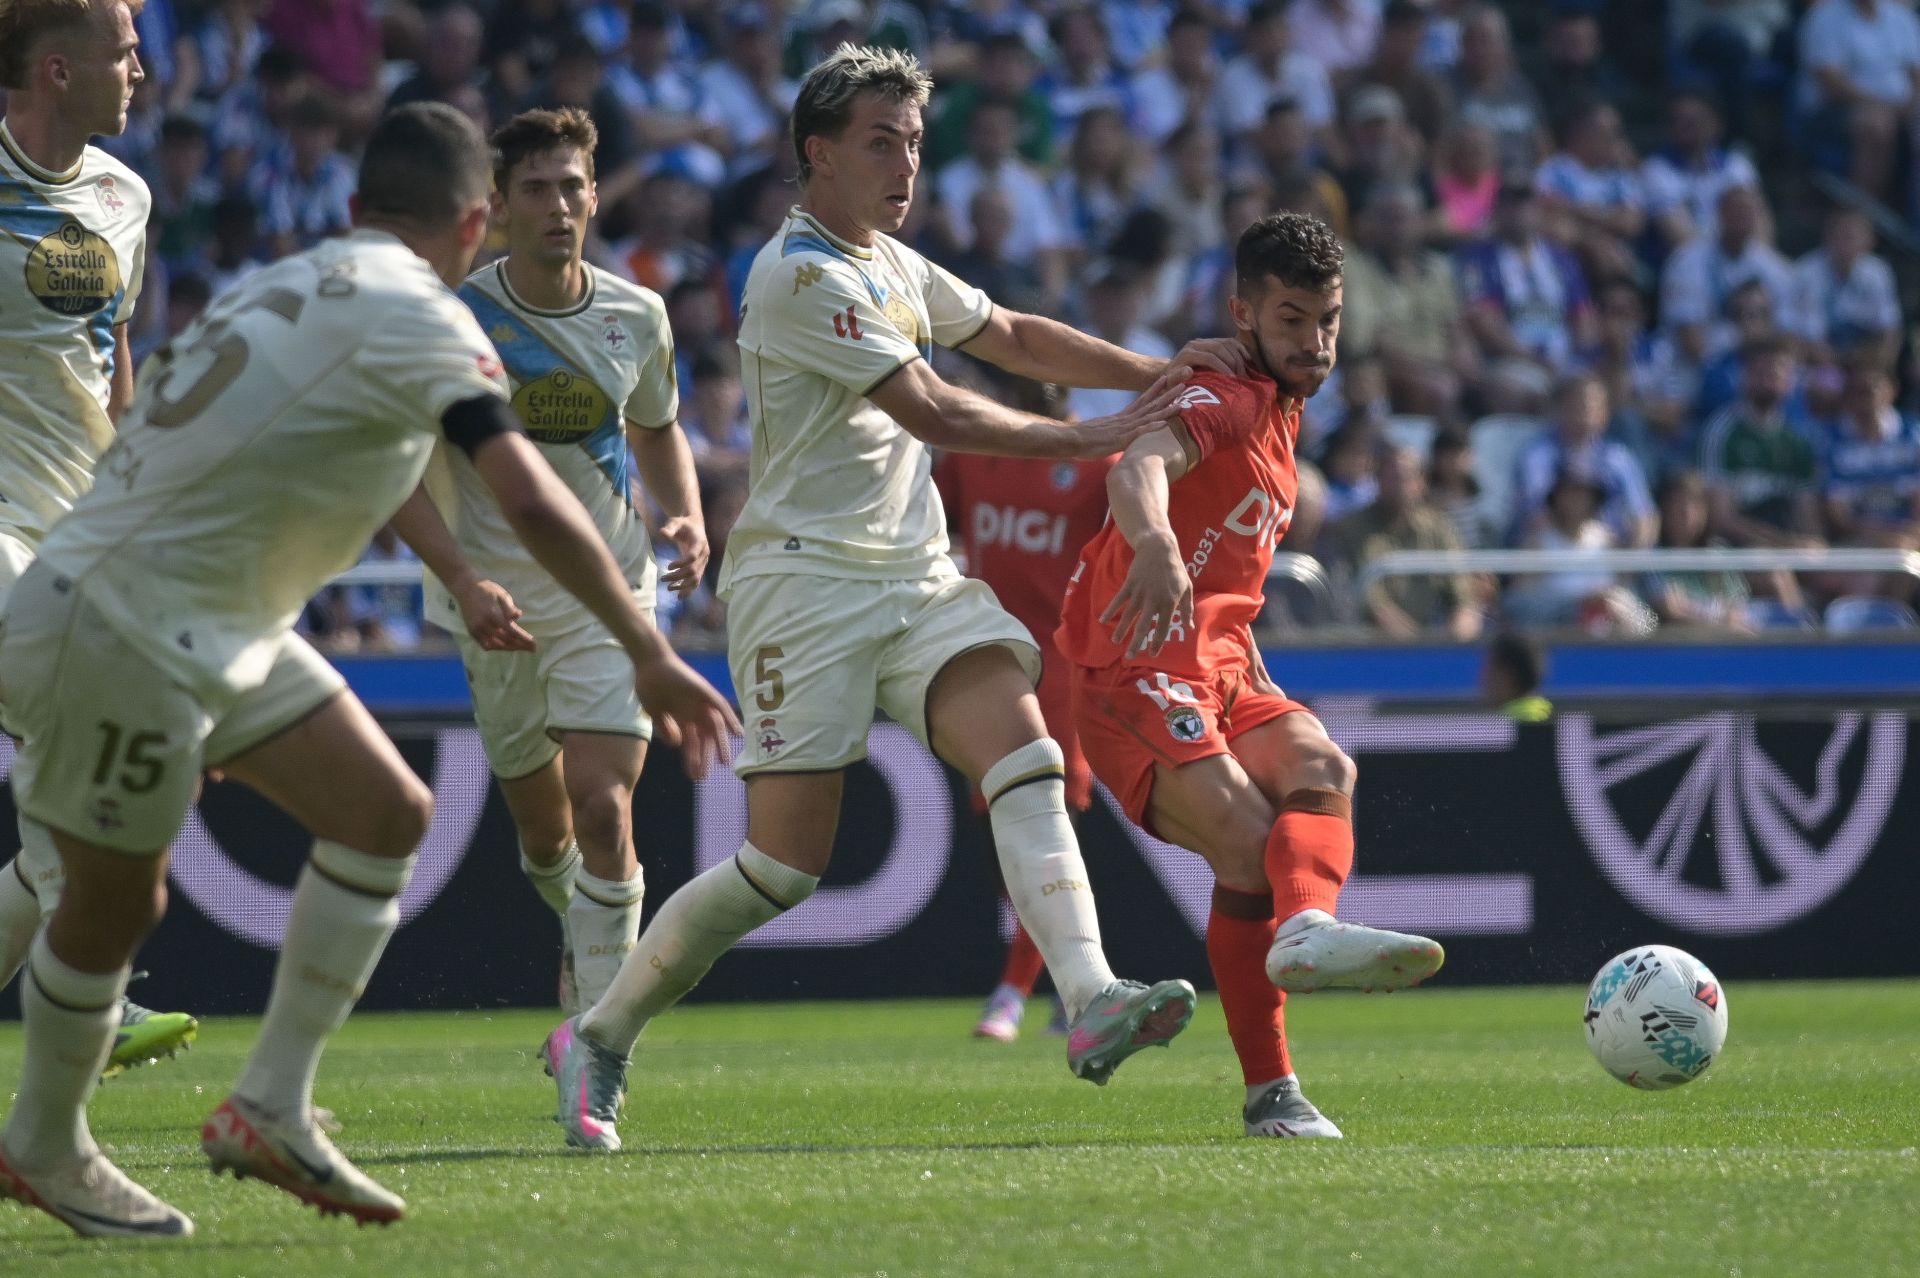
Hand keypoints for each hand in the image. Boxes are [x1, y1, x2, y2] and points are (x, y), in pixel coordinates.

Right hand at [456, 578, 535, 651]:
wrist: (466, 588)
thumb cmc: (486, 590)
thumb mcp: (502, 595)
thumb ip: (509, 607)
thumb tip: (518, 616)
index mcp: (493, 615)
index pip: (511, 631)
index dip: (523, 639)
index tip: (534, 644)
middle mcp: (484, 625)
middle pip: (505, 640)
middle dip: (520, 646)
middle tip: (532, 649)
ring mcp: (477, 630)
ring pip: (495, 645)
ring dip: (509, 648)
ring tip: (520, 647)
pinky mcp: (472, 632)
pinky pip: (485, 645)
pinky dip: (496, 647)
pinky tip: (505, 646)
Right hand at [634, 653, 742, 778]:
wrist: (649, 664)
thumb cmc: (649, 686)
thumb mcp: (655, 712)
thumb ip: (666, 727)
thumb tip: (675, 745)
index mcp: (682, 719)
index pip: (691, 743)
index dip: (693, 759)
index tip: (693, 775)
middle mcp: (694, 712)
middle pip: (705, 738)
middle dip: (705, 757)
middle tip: (705, 776)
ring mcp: (701, 702)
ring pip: (715, 726)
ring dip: (720, 743)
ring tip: (724, 762)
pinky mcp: (705, 691)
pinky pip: (721, 706)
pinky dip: (730, 718)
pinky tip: (737, 732)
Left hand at [658, 515, 709, 597]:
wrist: (694, 526)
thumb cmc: (683, 524)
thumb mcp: (675, 522)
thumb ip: (670, 528)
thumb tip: (662, 533)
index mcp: (700, 543)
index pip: (692, 557)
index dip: (681, 563)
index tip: (668, 566)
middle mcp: (704, 554)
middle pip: (693, 570)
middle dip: (678, 577)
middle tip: (662, 579)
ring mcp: (703, 562)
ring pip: (696, 578)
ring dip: (683, 586)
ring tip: (669, 589)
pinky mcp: (700, 567)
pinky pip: (696, 581)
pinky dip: (689, 590)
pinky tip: (679, 596)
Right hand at [1061, 376, 1184, 458]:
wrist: (1069, 441)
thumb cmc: (1082, 440)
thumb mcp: (1102, 433)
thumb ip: (1112, 431)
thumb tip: (1116, 433)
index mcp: (1122, 418)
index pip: (1142, 401)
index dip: (1156, 390)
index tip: (1167, 378)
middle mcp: (1126, 420)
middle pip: (1151, 404)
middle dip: (1168, 394)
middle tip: (1184, 382)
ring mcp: (1124, 429)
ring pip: (1149, 416)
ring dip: (1166, 408)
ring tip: (1182, 401)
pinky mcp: (1120, 440)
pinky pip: (1139, 433)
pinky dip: (1152, 428)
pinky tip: (1164, 424)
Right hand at [1099, 536, 1191, 657]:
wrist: (1159, 548)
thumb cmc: (1175, 569)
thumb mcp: (1187, 588)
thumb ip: (1187, 609)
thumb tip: (1189, 627)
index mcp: (1169, 603)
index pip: (1162, 628)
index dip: (1157, 643)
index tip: (1152, 654)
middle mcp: (1153, 600)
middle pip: (1143, 626)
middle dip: (1136, 643)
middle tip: (1130, 657)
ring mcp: (1140, 592)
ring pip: (1128, 616)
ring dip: (1121, 630)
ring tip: (1115, 642)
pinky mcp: (1129, 585)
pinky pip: (1118, 600)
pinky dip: (1110, 610)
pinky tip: (1103, 620)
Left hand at [1165, 337, 1246, 380]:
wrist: (1171, 375)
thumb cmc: (1172, 384)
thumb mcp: (1171, 384)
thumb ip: (1177, 378)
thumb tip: (1189, 371)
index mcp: (1187, 354)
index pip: (1209, 357)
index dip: (1222, 367)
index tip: (1232, 380)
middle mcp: (1195, 344)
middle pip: (1220, 348)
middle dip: (1233, 362)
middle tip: (1242, 378)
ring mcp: (1204, 341)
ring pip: (1226, 343)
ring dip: (1238, 357)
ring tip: (1245, 373)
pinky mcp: (1211, 342)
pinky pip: (1229, 342)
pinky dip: (1240, 349)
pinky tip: (1248, 360)